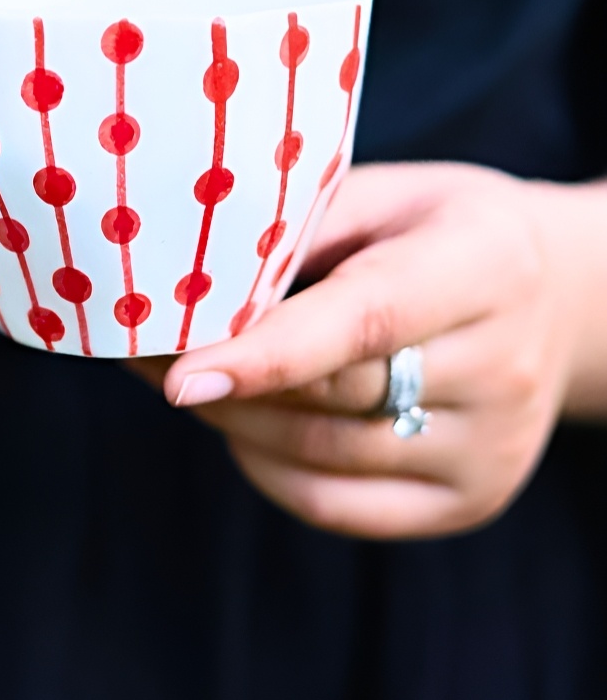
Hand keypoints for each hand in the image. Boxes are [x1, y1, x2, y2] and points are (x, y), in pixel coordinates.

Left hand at [134, 163, 606, 538]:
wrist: (560, 299)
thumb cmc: (442, 229)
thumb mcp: (389, 193)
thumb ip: (304, 226)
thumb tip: (190, 270)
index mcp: (485, 265)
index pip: (365, 321)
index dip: (266, 352)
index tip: (176, 374)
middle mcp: (503, 366)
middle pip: (335, 395)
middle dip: (223, 380)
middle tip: (140, 350)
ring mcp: (495, 446)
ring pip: (326, 455)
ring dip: (233, 422)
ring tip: (176, 379)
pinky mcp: (474, 499)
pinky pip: (341, 506)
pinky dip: (269, 468)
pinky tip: (235, 422)